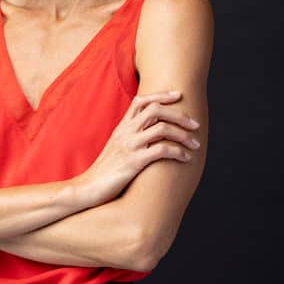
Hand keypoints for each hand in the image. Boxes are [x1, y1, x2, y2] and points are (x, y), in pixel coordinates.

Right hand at [77, 90, 199, 206]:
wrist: (89, 188)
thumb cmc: (105, 170)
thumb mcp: (116, 147)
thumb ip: (130, 137)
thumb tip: (148, 133)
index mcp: (121, 127)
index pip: (141, 101)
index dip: (161, 95)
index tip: (179, 95)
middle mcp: (126, 132)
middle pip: (156, 110)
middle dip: (180, 115)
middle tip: (195, 125)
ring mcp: (130, 146)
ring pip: (163, 129)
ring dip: (184, 135)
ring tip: (195, 144)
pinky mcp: (134, 162)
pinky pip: (162, 150)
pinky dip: (178, 152)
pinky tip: (186, 158)